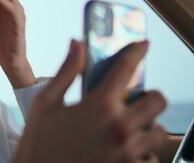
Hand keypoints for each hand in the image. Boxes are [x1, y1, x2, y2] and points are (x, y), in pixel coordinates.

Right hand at [12, 40, 167, 162]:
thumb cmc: (38, 141)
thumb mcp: (45, 102)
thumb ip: (66, 71)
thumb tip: (77, 44)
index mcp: (98, 105)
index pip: (126, 68)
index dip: (137, 52)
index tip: (142, 46)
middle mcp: (119, 127)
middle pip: (157, 101)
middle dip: (149, 95)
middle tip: (135, 99)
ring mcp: (127, 151)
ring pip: (159, 132)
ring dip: (148, 125)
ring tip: (130, 126)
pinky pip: (151, 158)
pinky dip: (143, 152)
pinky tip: (125, 148)